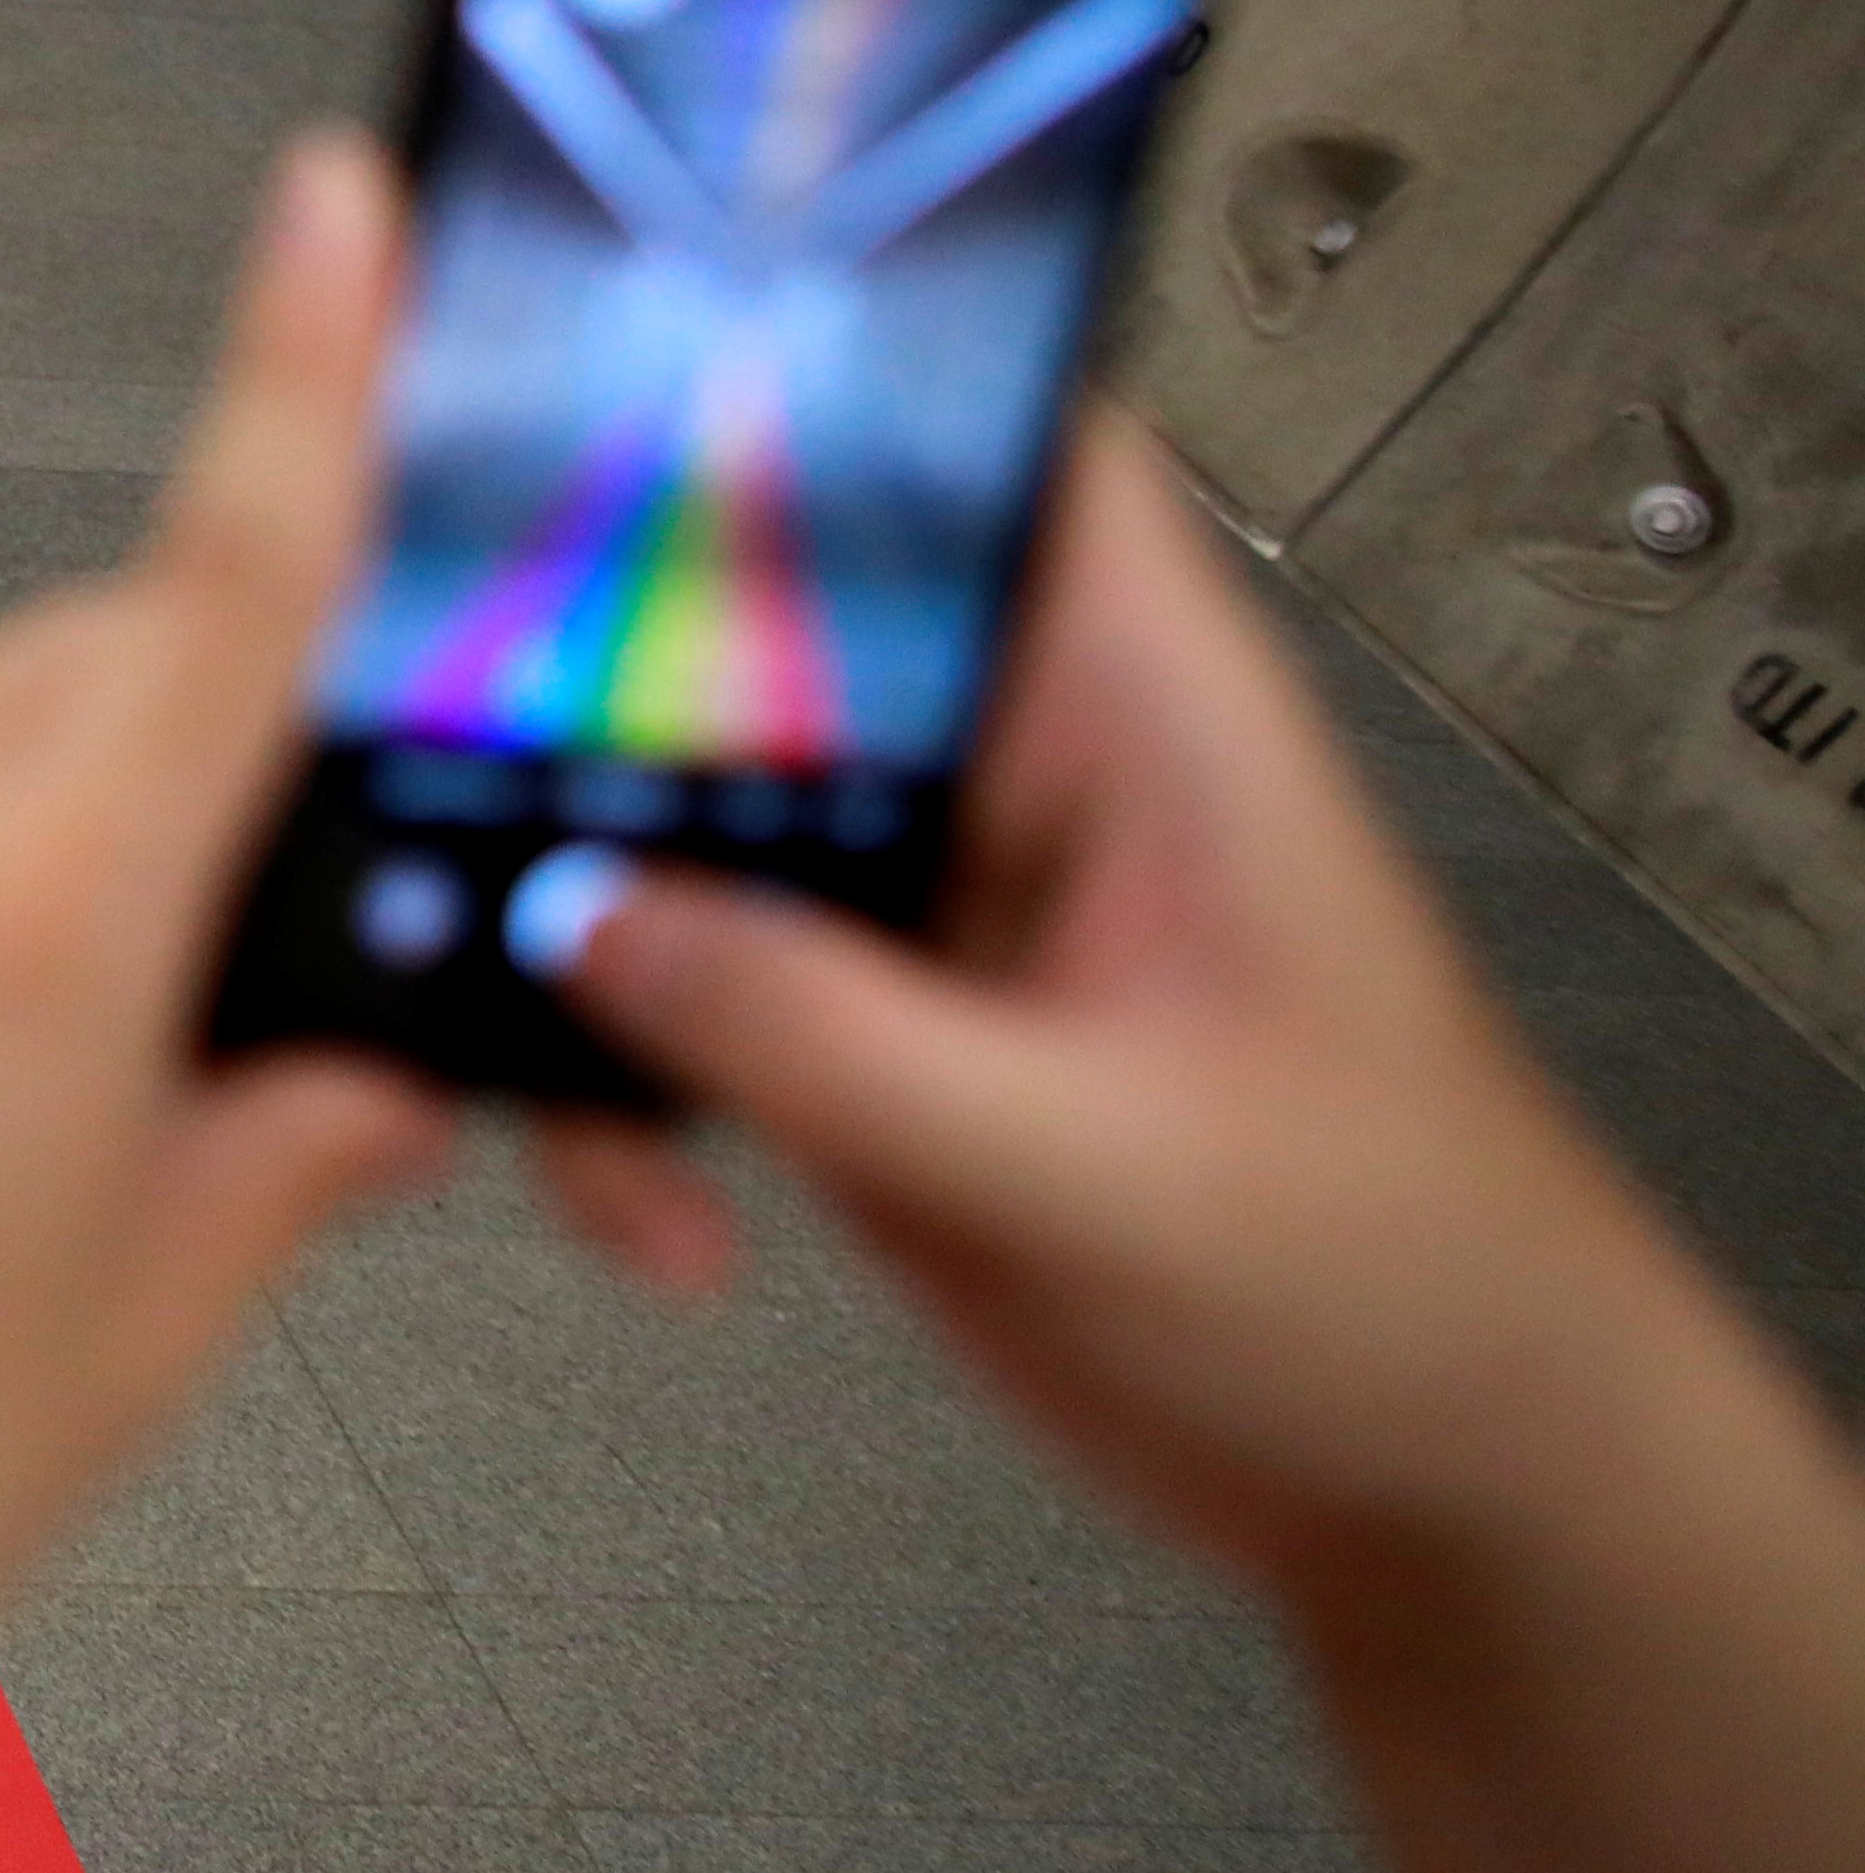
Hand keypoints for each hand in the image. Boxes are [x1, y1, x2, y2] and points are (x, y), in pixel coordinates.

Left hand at [0, 135, 449, 1814]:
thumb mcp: (146, 1322)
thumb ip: (290, 1150)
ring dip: (57, 850)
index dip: (299, 367)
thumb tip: (379, 1083)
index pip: (218, 569)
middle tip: (292, 937)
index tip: (326, 214)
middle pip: (97, 672)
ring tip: (83, 1097)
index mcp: (31, 907)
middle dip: (213, 747)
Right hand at [546, 423, 1815, 1613]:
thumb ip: (835, 1040)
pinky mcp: (862, 1030)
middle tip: (436, 765)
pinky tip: (647, 1196)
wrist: (1436, 1492)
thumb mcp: (1103, 1167)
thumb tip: (584, 919)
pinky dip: (608, 1086)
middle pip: (754, 615)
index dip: (800, 380)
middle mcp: (1018, 773)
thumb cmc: (1404, 1288)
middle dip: (584, 682)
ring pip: (672, 817)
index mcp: (1137, 713)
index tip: (586, 396)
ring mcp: (926, 905)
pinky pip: (667, 994)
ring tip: (543, 1050)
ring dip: (565, 923)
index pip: (974, 443)